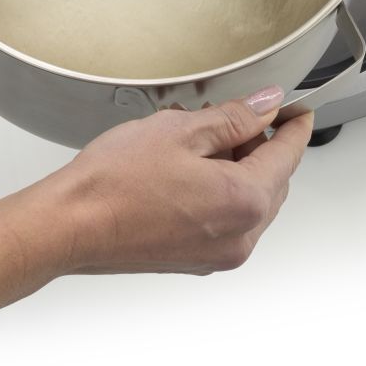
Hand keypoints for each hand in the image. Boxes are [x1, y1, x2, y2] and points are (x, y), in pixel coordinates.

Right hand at [13, 86, 314, 277]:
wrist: (68, 226)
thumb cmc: (114, 184)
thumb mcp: (182, 130)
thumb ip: (235, 118)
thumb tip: (267, 106)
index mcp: (245, 203)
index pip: (289, 157)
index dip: (294, 126)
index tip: (297, 109)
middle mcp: (239, 238)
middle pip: (271, 180)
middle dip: (256, 144)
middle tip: (228, 115)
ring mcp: (217, 254)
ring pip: (246, 199)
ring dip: (232, 166)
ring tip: (194, 137)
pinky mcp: (193, 259)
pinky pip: (223, 218)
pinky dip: (215, 189)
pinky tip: (184, 166)